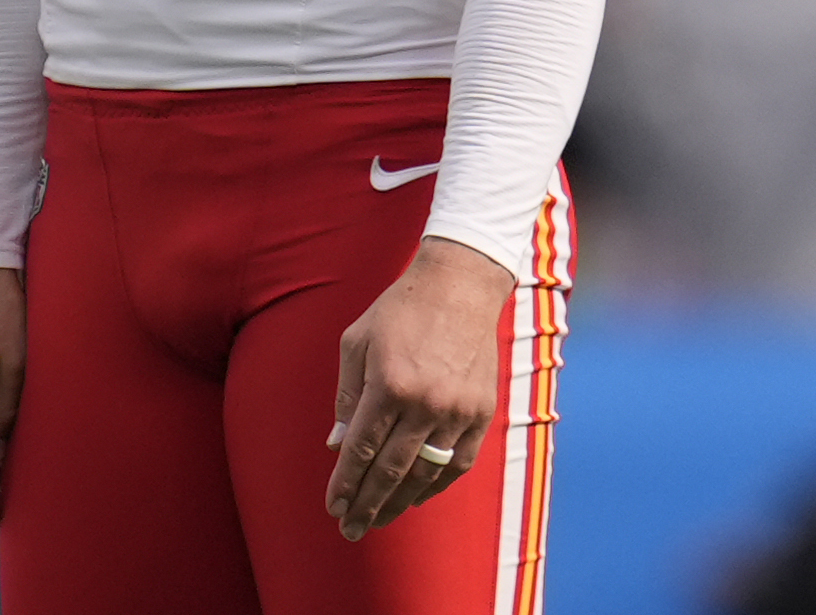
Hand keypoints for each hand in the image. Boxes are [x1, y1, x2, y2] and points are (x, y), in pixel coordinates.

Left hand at [325, 237, 513, 539]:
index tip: (333, 508)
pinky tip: (417, 496)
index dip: (345, 484)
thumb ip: (346, 396)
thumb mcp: (357, 342)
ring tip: (379, 520)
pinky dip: (436, 485)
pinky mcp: (482, 412)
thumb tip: (337, 444)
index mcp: (389, 383)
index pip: (361, 449)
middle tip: (350, 530)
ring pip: (425, 474)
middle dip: (367, 505)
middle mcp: (425, 402)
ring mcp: (458, 410)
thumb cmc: (400, 311)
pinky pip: (458, 463)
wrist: (460, 285)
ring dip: (400, 503)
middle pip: (391, 471)